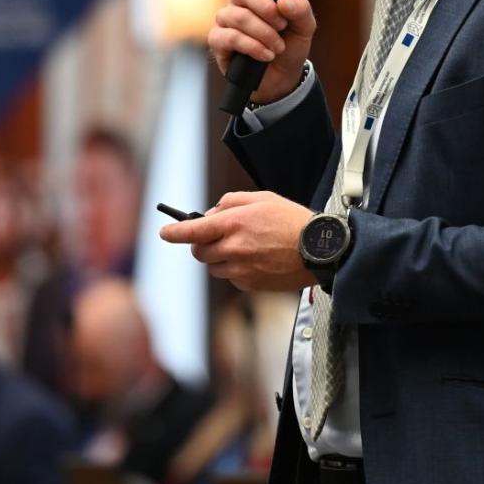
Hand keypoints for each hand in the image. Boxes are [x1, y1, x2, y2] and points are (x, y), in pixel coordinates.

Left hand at [159, 191, 315, 291]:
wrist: (318, 249)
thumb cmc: (292, 220)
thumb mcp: (263, 198)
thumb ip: (231, 202)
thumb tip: (211, 214)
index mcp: (234, 223)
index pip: (192, 231)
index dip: (174, 232)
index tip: (165, 232)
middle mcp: (233, 248)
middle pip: (199, 253)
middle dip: (202, 245)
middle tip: (217, 237)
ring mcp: (240, 269)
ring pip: (214, 266)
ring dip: (220, 257)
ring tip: (246, 247)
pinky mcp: (249, 284)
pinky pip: (231, 277)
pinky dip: (236, 269)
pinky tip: (257, 259)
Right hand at [208, 0, 316, 102]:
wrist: (282, 79)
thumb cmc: (290, 46)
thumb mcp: (305, 28)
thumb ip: (301, 10)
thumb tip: (284, 1)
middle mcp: (241, 1)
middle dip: (266, 9)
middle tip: (282, 25)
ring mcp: (227, 20)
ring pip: (238, 16)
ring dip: (264, 33)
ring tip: (277, 47)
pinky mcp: (218, 41)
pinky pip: (231, 37)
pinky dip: (253, 46)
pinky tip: (266, 55)